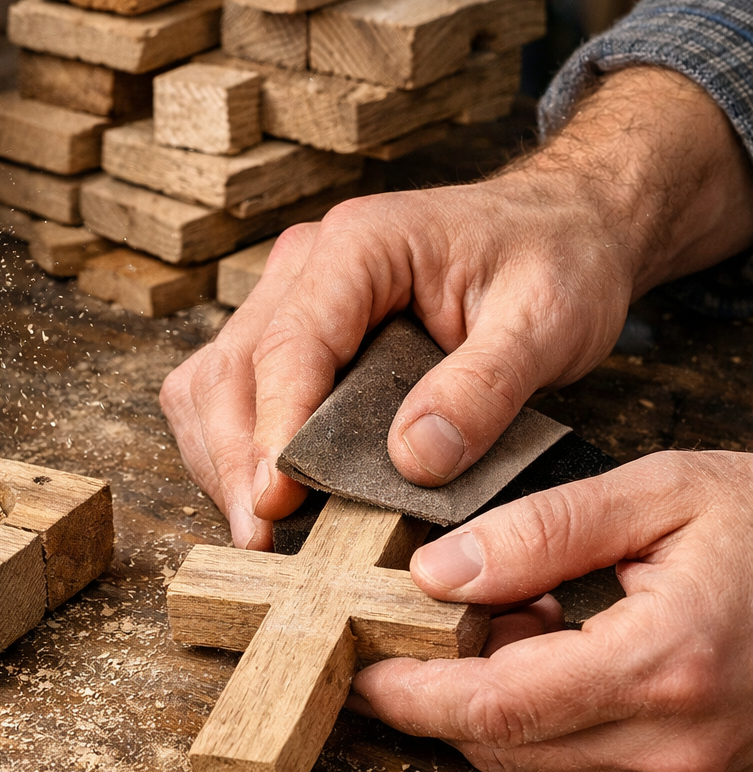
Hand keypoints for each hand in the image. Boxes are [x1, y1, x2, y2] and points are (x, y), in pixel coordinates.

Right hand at [160, 67, 752, 549]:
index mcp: (361, 245)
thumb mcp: (547, 320)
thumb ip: (483, 387)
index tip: (277, 500)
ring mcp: (288, 299)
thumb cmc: (556, 263)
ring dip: (222, 460)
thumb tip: (413, 460)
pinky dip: (234, 452)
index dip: (274, 429)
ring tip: (261, 532)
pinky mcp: (290, 337)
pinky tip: (268, 499)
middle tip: (262, 539)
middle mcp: (306, 267)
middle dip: (235, 460)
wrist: (561, 232)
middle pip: (229, 370)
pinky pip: (230, 396)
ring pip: (210, 386)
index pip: (289, 343)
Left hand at [350, 450, 752, 771]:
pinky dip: (535, 700)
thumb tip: (438, 572)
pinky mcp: (690, 770)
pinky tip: (544, 630)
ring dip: (482, 692)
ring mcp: (686, 767)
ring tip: (487, 606)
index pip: (491, 709)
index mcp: (662, 666)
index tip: (350, 662)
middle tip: (383, 628)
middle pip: (499, 744)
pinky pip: (578, 748)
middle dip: (426, 694)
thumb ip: (542, 532)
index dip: (405, 694)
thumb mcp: (660, 495)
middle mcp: (673, 740)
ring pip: (533, 752)